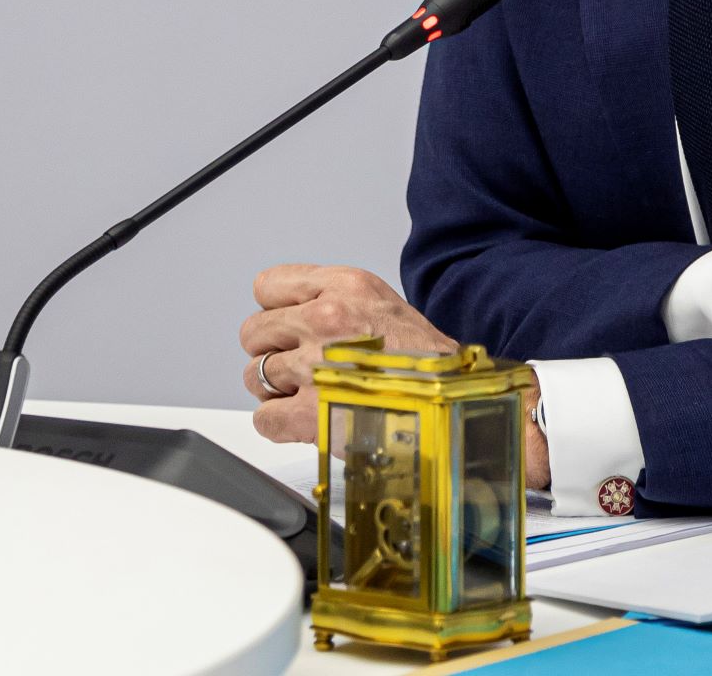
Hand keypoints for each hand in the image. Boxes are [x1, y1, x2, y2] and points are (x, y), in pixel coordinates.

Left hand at [239, 265, 552, 490]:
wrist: (458, 405)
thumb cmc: (430, 364)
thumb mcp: (384, 306)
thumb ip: (336, 303)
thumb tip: (293, 317)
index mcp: (345, 286)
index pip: (267, 286)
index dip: (277, 311)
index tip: (290, 327)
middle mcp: (326, 318)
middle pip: (253, 333)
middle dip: (274, 352)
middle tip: (302, 367)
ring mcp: (314, 366)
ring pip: (254, 375)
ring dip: (277, 390)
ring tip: (312, 395)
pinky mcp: (308, 413)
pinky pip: (264, 418)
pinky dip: (280, 425)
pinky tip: (308, 422)